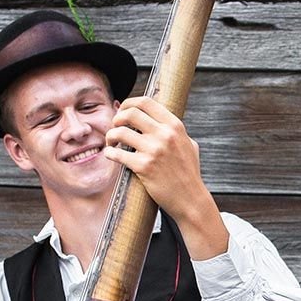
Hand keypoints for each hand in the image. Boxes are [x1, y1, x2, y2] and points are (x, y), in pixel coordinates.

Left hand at [102, 97, 228, 257]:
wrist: (190, 198)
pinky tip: (111, 155)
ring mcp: (154, 150)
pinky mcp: (144, 167)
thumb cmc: (189, 173)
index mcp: (174, 126)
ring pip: (120, 132)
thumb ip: (175, 131)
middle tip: (114, 127)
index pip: (146, 102)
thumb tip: (160, 120)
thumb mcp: (189, 144)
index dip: (129, 103)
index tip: (122, 111)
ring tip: (111, 143)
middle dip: (117, 118)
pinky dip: (110, 153)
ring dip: (110, 136)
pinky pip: (118, 154)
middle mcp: (164, 134)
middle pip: (130, 114)